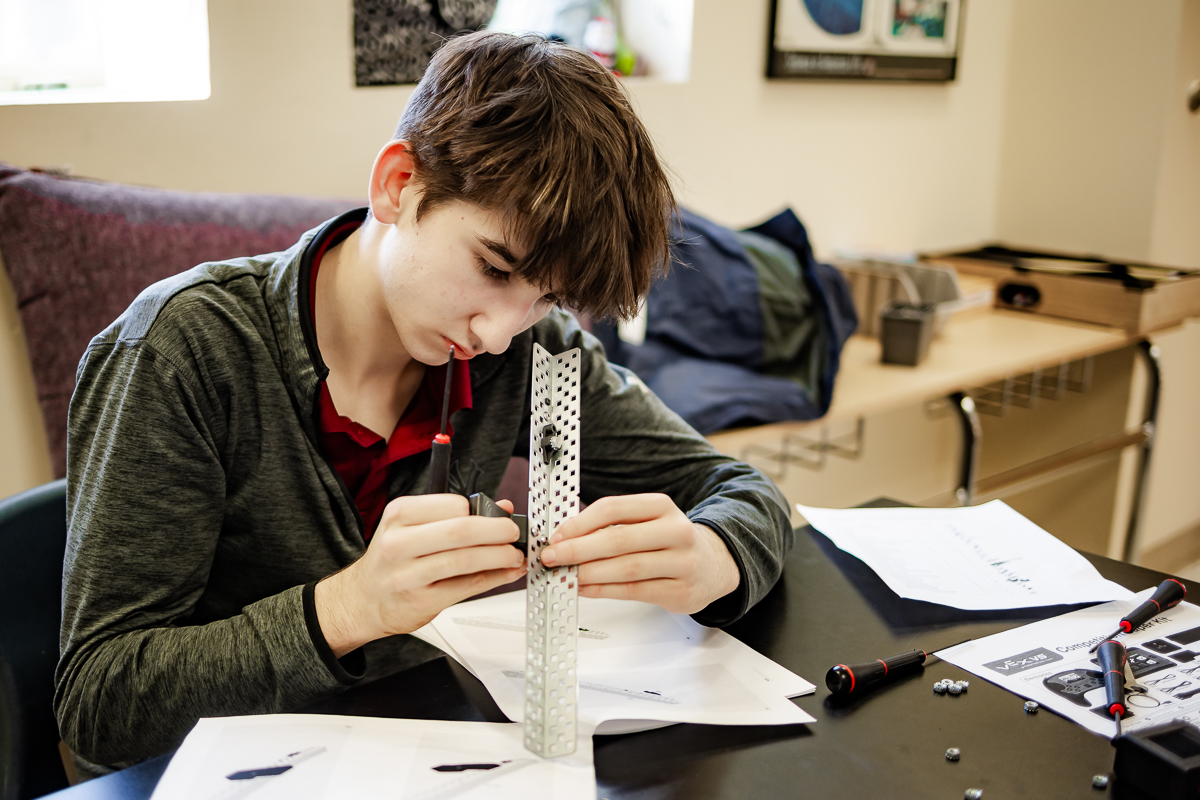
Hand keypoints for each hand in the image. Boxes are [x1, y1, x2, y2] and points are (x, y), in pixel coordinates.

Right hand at [315, 494, 524, 656]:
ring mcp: (408, 574)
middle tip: (513, 533)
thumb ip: (454, 517)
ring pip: (466, 560)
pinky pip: (467, 587)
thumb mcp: (411, 527)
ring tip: (514, 555)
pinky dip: (494, 578)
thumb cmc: (391, 560)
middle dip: (497, 530)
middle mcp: (399, 543)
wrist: (361, 599)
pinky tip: (506, 573)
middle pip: (460, 531)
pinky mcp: (421, 601)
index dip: (482, 510)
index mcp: (399, 515)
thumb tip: (501, 507)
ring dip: (499, 556)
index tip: (499, 515)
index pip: (452, 504)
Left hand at [538, 494, 739, 614]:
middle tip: (552, 557)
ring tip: (566, 575)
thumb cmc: (669, 541)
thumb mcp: (649, 521)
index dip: (580, 522)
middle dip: (579, 549)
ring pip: (626, 568)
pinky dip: (604, 590)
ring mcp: (682, 562)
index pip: (614, 508)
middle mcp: (676, 531)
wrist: (714, 564)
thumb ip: (613, 526)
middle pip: (618, 539)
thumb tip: (566, 538)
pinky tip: (586, 589)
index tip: (557, 535)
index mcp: (662, 506)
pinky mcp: (680, 591)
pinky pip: (634, 591)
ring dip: (589, 573)